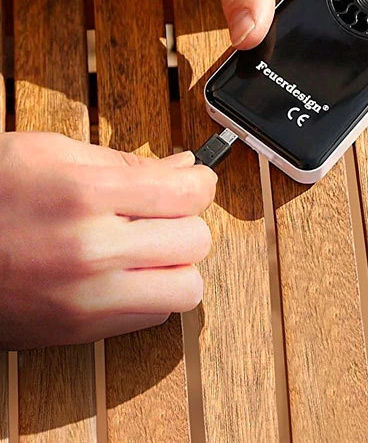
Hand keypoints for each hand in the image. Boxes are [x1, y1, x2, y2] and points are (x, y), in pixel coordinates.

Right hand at [0, 131, 215, 347]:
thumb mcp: (51, 152)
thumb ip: (123, 162)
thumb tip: (182, 168)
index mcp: (86, 194)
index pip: (187, 194)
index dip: (200, 183)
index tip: (195, 180)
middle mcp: (93, 251)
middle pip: (196, 241)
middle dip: (187, 221)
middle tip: (165, 211)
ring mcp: (87, 298)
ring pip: (185, 290)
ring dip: (178, 265)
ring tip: (150, 247)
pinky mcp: (80, 330)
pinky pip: (152, 319)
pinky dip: (152, 295)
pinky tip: (126, 272)